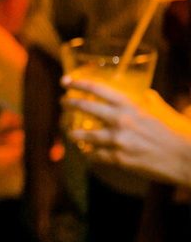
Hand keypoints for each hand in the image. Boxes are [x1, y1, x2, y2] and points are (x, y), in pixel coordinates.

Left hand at [61, 77, 190, 185]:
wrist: (185, 157)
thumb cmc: (176, 132)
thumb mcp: (161, 111)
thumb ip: (149, 101)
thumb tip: (144, 93)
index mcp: (131, 106)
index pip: (98, 90)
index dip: (79, 84)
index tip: (66, 82)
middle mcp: (120, 121)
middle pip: (86, 108)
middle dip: (70, 104)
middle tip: (63, 102)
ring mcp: (117, 141)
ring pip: (85, 136)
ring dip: (75, 134)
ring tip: (70, 134)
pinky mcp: (118, 159)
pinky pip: (96, 156)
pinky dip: (91, 154)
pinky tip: (88, 153)